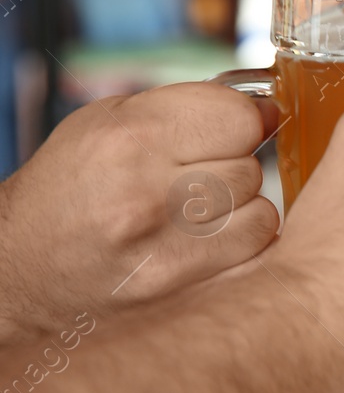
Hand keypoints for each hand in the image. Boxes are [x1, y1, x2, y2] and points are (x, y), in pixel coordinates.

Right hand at [0, 82, 279, 343]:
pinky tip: (204, 240)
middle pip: (250, 166)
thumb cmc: (72, 185)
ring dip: (238, 208)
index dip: (241, 121)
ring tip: (195, 210)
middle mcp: (144, 194)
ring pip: (259, 210)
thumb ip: (190, 106)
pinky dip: (240, 243)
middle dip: (231, 165)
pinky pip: (251, 252)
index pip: (241, 118)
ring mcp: (160, 248)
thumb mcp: (110, 122)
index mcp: (129, 138)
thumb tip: (270, 111)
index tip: (224, 131)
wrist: (19, 268)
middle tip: (194, 176)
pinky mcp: (174, 286)